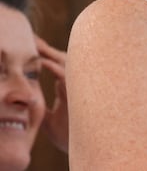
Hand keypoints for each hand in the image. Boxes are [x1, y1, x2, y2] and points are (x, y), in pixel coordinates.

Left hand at [36, 36, 68, 152]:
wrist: (83, 144)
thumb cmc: (69, 133)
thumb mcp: (49, 117)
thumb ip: (40, 106)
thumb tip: (27, 102)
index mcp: (68, 85)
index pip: (54, 64)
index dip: (44, 54)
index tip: (32, 44)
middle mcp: (75, 81)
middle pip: (60, 57)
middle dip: (44, 47)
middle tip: (30, 36)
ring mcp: (77, 85)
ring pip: (63, 61)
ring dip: (47, 52)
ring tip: (32, 43)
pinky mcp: (76, 92)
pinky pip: (63, 74)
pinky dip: (51, 66)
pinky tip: (39, 62)